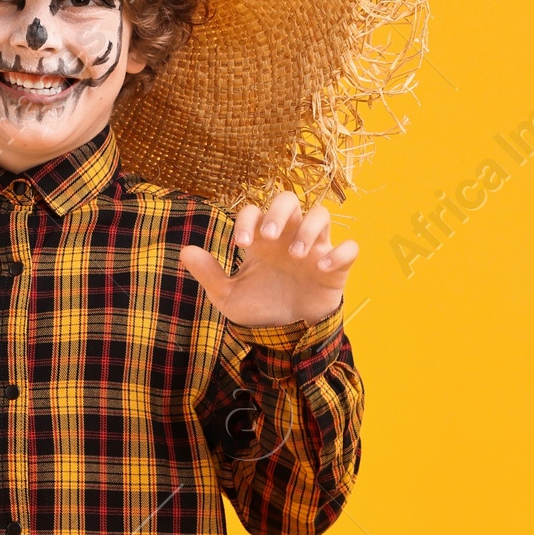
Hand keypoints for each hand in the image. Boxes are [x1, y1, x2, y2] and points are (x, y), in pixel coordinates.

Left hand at [178, 191, 356, 327]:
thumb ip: (209, 273)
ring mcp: (315, 249)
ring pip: (321, 214)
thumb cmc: (259, 307)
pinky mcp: (336, 267)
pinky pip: (349, 248)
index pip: (255, 212)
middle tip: (269, 237)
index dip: (248, 220)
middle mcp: (288, 237)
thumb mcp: (228, 296)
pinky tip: (320, 267)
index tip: (240, 244)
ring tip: (296, 255)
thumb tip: (184, 251)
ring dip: (308, 229)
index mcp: (262, 240)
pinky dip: (339, 253)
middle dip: (279, 211)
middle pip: (289, 199)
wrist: (285, 334)